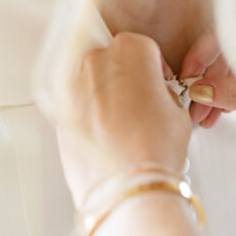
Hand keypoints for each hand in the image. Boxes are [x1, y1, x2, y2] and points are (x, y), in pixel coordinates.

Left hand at [57, 33, 192, 205]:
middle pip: (112, 59)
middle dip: (127, 76)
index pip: (143, 47)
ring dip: (105, 93)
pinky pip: (77, 103)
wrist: (125, 187)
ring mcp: (71, 86)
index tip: (159, 83)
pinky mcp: (58, 112)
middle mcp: (94, 62)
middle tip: (141, 102)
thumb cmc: (152, 150)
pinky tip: (107, 132)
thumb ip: (163, 92)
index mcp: (127, 51)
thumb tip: (157, 95)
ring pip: (91, 80)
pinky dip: (89, 113)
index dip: (155, 68)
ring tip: (124, 121)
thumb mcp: (177, 112)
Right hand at [180, 14, 235, 124]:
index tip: (184, 82)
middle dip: (205, 83)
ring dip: (215, 90)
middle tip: (193, 109)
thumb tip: (201, 93)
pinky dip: (229, 89)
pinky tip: (218, 111)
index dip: (197, 60)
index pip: (219, 34)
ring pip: (228, 63)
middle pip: (220, 50)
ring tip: (204, 118)